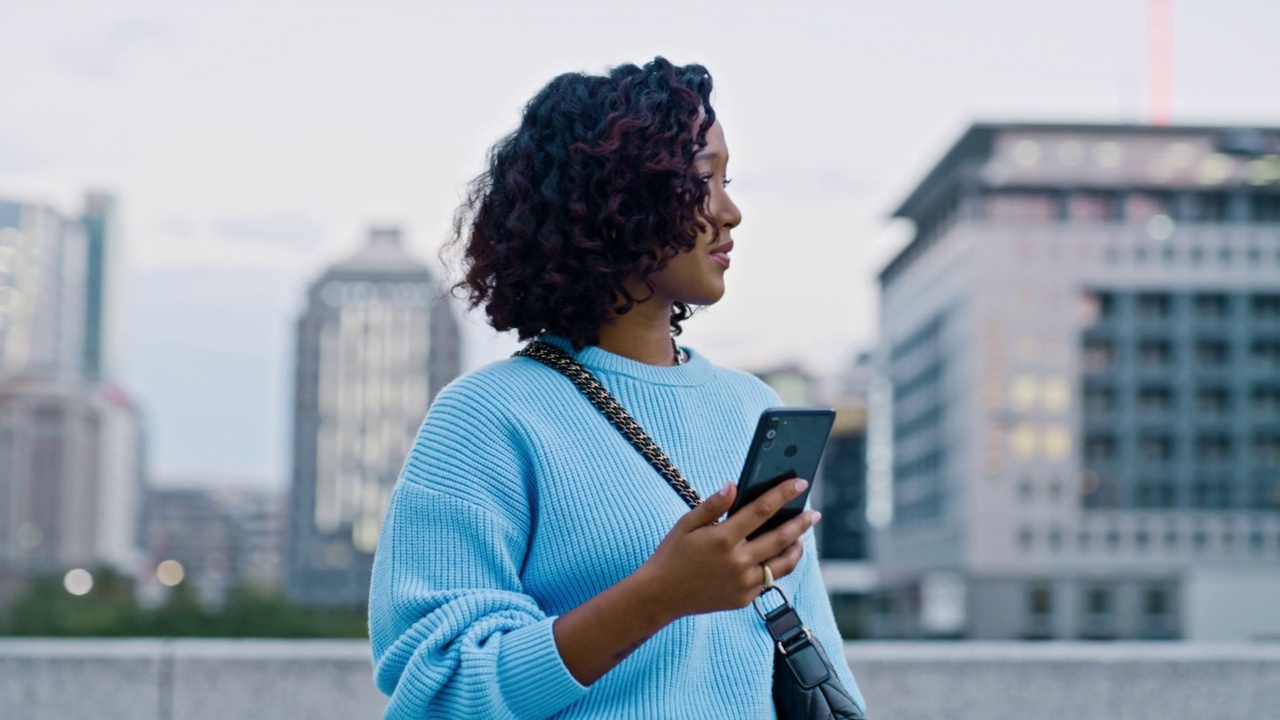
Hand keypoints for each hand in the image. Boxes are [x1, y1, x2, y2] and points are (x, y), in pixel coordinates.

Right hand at [639, 478, 820, 620]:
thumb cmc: (672, 555)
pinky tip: (779, 557)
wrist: (660, 596)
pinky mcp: (744, 599)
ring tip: (801, 538)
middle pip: (781, 538)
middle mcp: (737, 561)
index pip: (762, 510)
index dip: (783, 494)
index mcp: (723, 538)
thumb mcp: (686, 524)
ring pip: (783, 564)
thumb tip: (733, 485)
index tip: (801, 483)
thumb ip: (713, 504)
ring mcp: (743, 583)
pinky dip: (777, 567)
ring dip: (797, 549)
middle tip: (814, 513)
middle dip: (801, 523)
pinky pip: (768, 581)